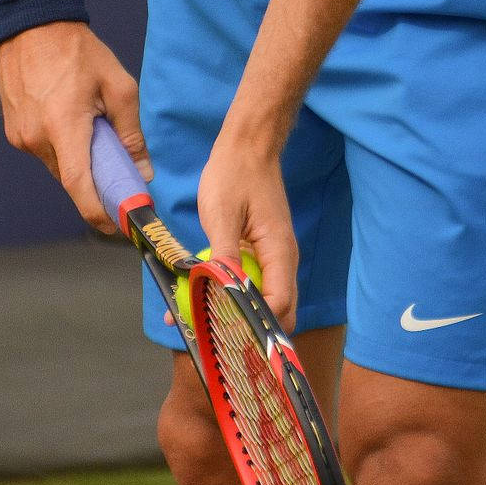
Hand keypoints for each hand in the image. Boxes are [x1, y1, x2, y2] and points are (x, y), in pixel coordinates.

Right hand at [0, 22, 150, 234]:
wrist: (33, 24)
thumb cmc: (79, 52)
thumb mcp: (118, 86)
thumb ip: (132, 133)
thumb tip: (143, 171)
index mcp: (64, 126)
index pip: (80, 187)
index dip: (100, 213)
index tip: (120, 226)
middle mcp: (37, 138)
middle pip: (72, 180)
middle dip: (97, 181)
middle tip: (119, 167)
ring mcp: (21, 136)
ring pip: (59, 166)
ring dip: (78, 159)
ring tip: (91, 126)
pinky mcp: (14, 131)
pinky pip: (45, 152)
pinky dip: (62, 146)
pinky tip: (70, 118)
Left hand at [197, 129, 297, 331]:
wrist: (246, 147)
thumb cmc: (234, 174)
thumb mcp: (222, 214)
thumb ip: (224, 255)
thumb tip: (222, 293)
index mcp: (280, 252)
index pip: (279, 304)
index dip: (256, 325)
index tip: (226, 337)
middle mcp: (283, 260)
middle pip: (277, 310)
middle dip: (249, 328)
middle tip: (213, 338)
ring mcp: (273, 257)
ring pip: (264, 299)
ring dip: (238, 312)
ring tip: (202, 322)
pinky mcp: (261, 252)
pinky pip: (252, 282)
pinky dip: (233, 293)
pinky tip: (203, 296)